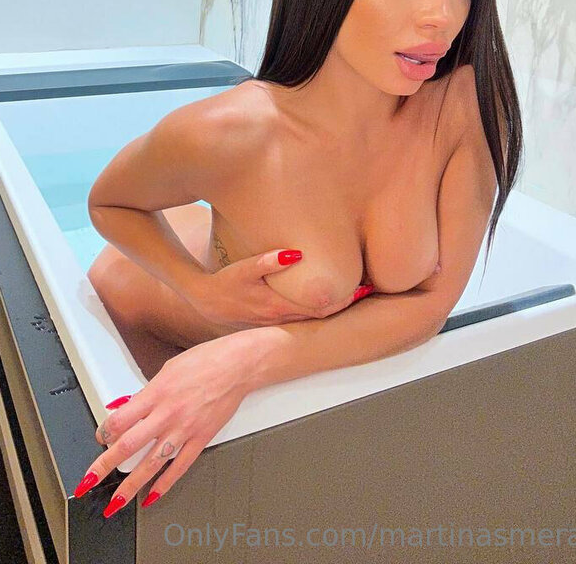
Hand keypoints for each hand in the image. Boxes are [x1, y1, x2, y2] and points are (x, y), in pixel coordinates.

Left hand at [73, 337, 250, 515]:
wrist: (236, 366)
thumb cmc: (205, 361)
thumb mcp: (168, 369)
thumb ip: (147, 393)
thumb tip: (129, 408)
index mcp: (156, 392)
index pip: (120, 419)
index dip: (104, 432)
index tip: (100, 439)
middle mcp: (167, 414)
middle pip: (129, 445)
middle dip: (105, 466)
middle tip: (89, 482)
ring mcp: (184, 429)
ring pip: (152, 463)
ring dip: (131, 486)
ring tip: (116, 503)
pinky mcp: (201, 439)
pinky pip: (180, 466)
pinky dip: (165, 484)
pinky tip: (153, 495)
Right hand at [185, 250, 372, 328]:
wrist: (206, 302)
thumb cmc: (225, 282)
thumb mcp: (243, 269)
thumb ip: (267, 260)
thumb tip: (295, 253)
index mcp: (278, 305)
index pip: (320, 306)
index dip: (343, 299)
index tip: (363, 286)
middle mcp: (282, 318)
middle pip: (323, 315)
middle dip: (346, 304)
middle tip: (370, 289)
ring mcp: (279, 322)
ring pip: (315, 319)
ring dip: (335, 309)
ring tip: (357, 293)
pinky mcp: (274, 320)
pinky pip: (304, 318)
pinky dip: (320, 310)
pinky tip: (329, 301)